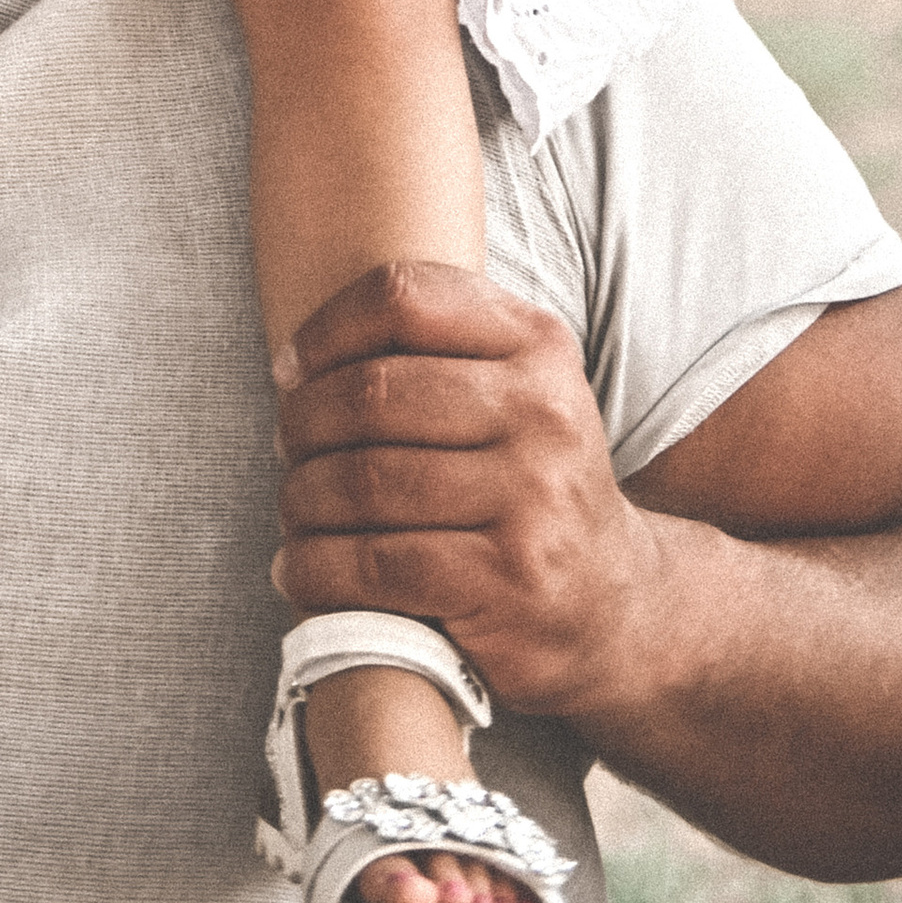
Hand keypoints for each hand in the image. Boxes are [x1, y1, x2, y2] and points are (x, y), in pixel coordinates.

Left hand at [273, 262, 665, 721]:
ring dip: (302, 500)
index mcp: (537, 343)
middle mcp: (543, 412)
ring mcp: (533, 498)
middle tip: (287, 451)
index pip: (403, 297)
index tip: (289, 370)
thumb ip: (430, 347)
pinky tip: (299, 571)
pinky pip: (378, 564)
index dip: (325, 329)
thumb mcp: (510, 390)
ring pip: (366, 480)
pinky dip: (316, 569)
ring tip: (293, 512)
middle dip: (303, 425)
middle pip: (373, 393)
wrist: (614, 605)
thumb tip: (295, 362)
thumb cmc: (526, 483)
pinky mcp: (511, 580)